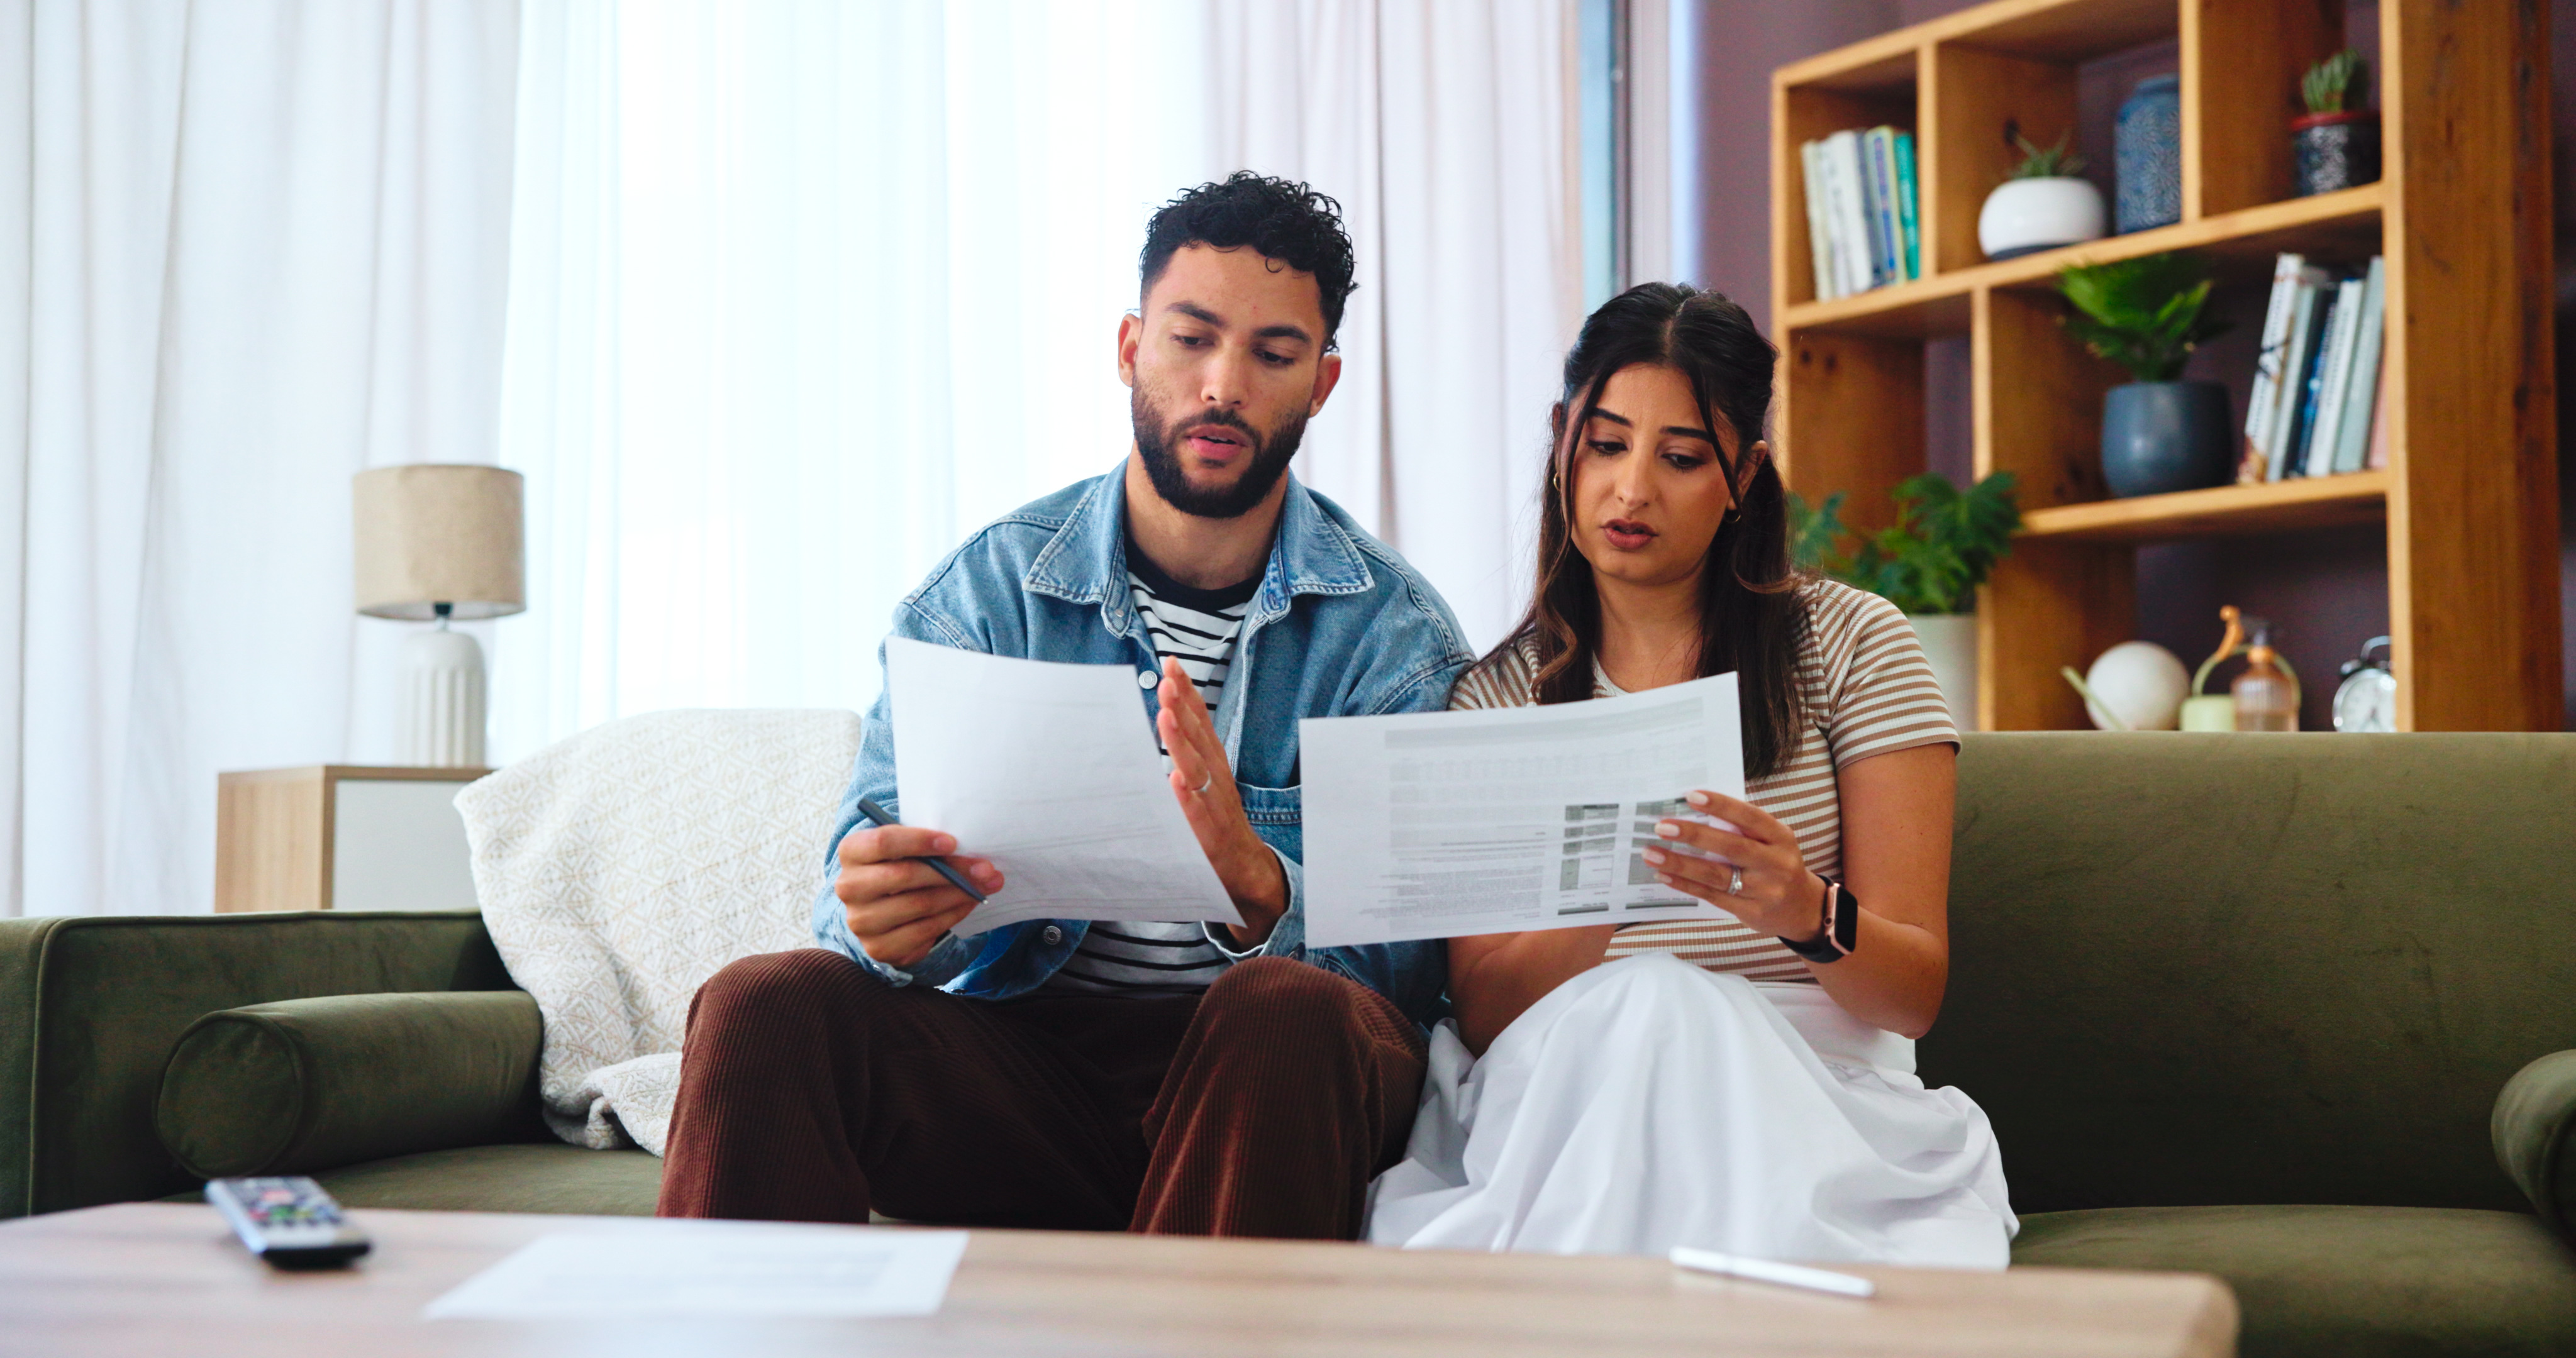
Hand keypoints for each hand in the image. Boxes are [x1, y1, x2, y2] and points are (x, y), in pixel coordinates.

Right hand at [835, 824, 1003, 969]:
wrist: (881, 910)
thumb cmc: (900, 867)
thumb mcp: (907, 850)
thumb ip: (932, 849)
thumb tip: (980, 865)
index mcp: (852, 851)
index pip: (882, 842)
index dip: (919, 841)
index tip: (953, 843)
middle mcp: (849, 886)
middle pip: (904, 875)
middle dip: (951, 871)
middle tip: (984, 869)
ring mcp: (861, 920)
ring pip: (918, 904)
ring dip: (957, 895)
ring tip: (982, 887)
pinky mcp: (877, 947)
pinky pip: (923, 930)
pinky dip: (951, 916)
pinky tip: (967, 904)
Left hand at [1155, 657, 1287, 945]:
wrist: (1246, 875)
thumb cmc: (1217, 826)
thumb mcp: (1203, 785)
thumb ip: (1185, 757)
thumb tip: (1162, 720)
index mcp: (1214, 766)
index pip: (1201, 723)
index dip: (1188, 693)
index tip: (1173, 664)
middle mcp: (1217, 781)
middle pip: (1200, 739)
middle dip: (1183, 707)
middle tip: (1167, 679)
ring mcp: (1215, 808)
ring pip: (1198, 771)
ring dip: (1182, 744)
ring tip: (1166, 717)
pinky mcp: (1210, 838)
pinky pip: (1197, 816)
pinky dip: (1188, 799)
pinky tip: (1176, 781)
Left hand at [1640, 790, 1828, 944]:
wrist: (1802, 909)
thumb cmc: (1776, 864)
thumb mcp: (1772, 842)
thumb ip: (1743, 828)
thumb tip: (1694, 811)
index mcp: (1781, 837)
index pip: (1750, 817)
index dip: (1721, 805)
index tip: (1691, 796)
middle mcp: (1775, 863)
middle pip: (1731, 846)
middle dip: (1694, 835)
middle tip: (1662, 826)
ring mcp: (1763, 890)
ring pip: (1716, 875)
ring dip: (1680, 864)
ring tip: (1651, 853)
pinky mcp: (1750, 911)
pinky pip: (1712, 896)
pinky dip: (1685, 885)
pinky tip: (1664, 874)